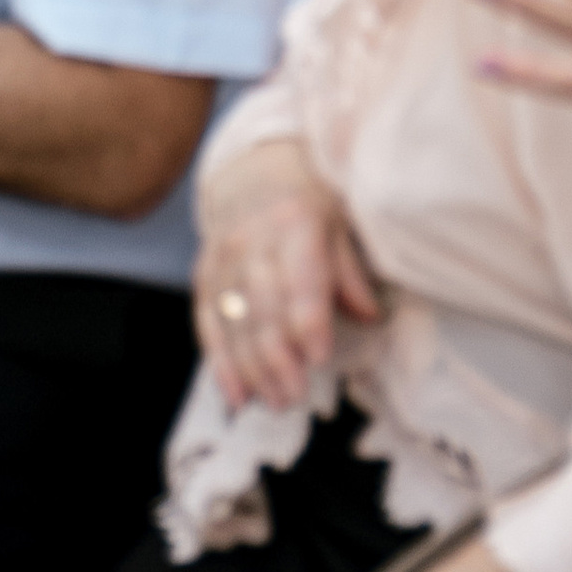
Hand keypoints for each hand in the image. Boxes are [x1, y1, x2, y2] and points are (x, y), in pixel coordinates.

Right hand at [192, 139, 382, 409]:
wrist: (253, 168)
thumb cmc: (308, 198)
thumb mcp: (338, 219)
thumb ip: (349, 271)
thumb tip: (368, 317)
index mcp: (294, 222)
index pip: (299, 279)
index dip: (308, 321)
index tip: (321, 358)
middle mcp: (252, 241)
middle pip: (262, 309)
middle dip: (279, 359)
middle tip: (296, 397)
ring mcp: (222, 259)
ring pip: (234, 323)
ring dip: (253, 370)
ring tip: (274, 402)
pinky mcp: (203, 275)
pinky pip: (208, 324)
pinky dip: (221, 363)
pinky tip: (236, 395)